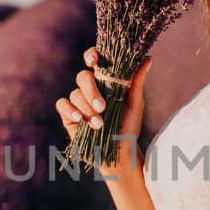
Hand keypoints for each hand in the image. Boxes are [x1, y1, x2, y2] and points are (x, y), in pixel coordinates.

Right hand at [54, 46, 152, 175]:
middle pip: (83, 77)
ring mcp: (78, 101)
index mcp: (106, 81)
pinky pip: (62, 105)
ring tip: (99, 124)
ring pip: (75, 93)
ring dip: (87, 109)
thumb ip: (137, 81)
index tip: (94, 61)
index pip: (95, 60)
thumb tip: (148, 57)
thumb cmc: (129, 127)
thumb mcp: (135, 104)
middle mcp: (90, 88)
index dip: (91, 55)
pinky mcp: (68, 115)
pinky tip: (79, 119)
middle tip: (102, 107)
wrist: (119, 154)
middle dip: (91, 91)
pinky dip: (70, 110)